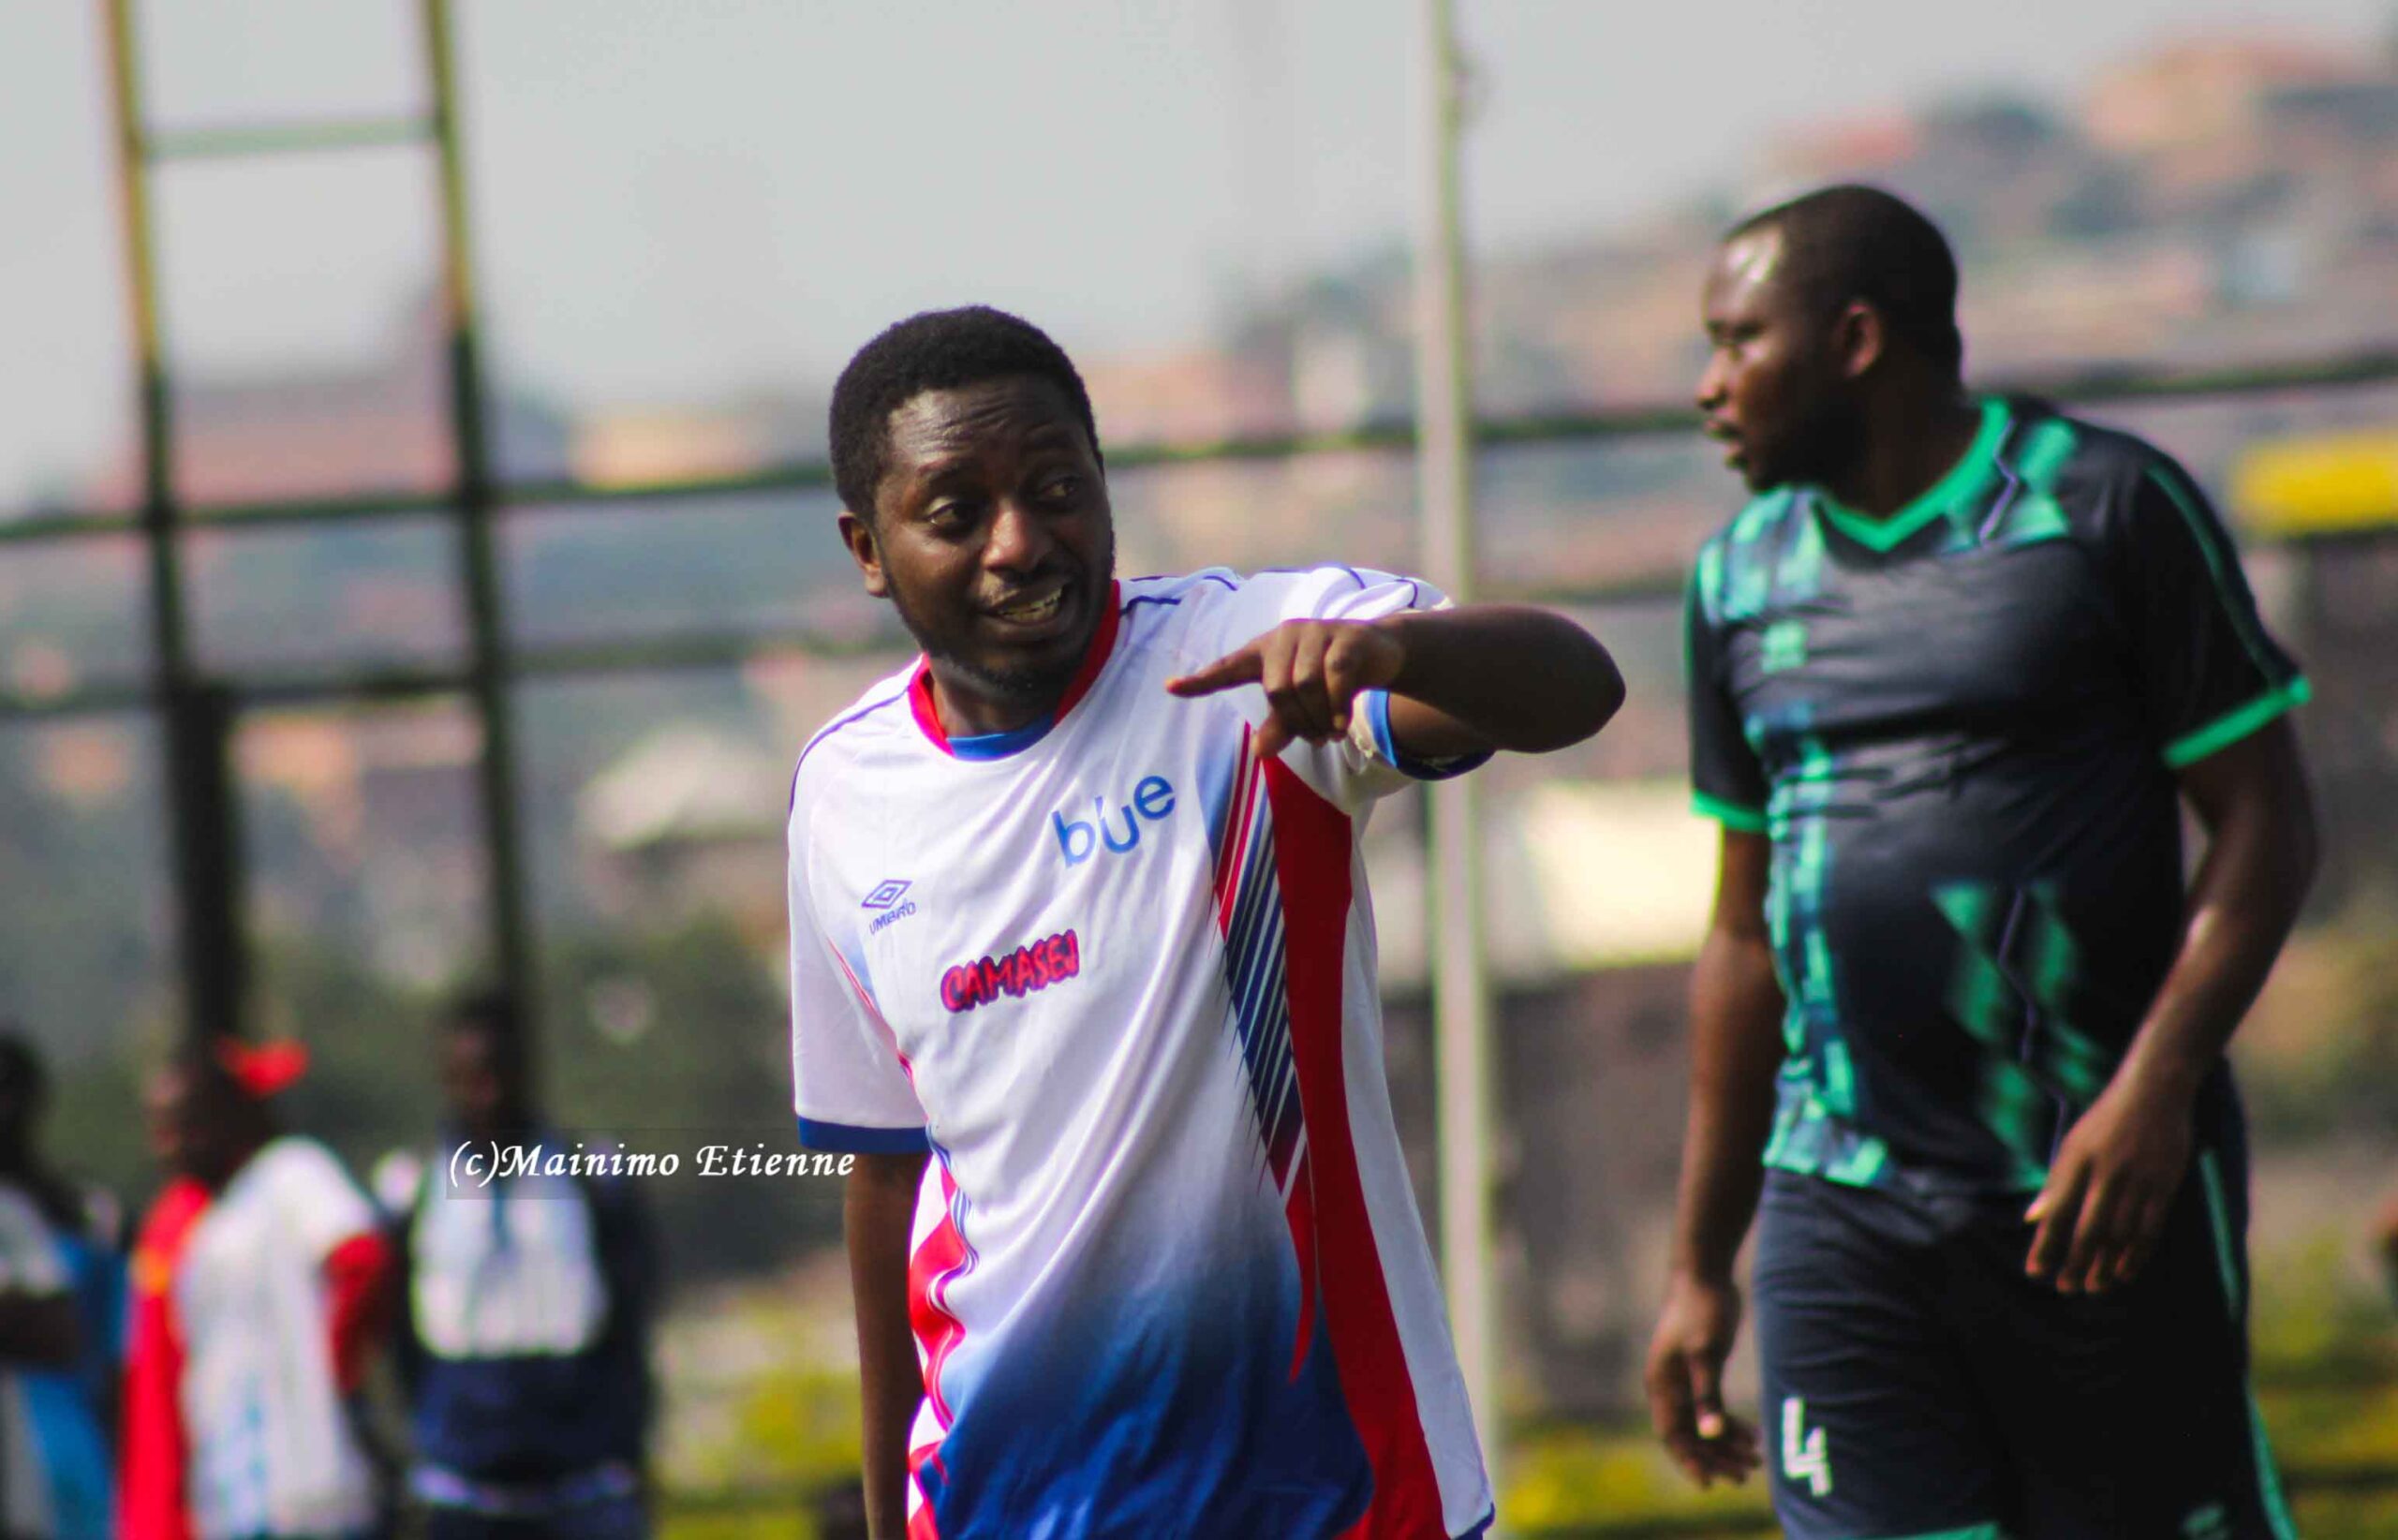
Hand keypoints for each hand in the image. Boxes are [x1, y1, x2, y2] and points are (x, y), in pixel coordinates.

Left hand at [1165, 619, 1404, 760]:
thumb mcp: (1302, 706)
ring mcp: (1315, 633)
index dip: (1200, 680)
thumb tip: (1260, 754)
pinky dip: (1336, 707)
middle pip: (1276, 690)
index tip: (1171, 688)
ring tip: (1330, 733)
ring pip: (1305, 685)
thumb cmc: (1329, 678)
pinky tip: (1340, 725)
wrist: (1378, 652)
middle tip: (1313, 740)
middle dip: (1295, 722)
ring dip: (1317, 719)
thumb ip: (1280, 727)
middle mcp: (1285, 637)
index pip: (1228, 668)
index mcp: (1265, 652)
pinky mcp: (1345, 637)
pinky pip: (1335, 678)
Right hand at [1644, 1271, 1759, 1487]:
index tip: (1710, 1484)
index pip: (1671, 1434)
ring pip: (1704, 1424)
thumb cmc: (1701, 1310)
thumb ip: (1706, 1395)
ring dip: (1727, 1444)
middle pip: (1690, 1434)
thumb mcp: (1705, 1354)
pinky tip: (1755, 1434)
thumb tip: (1710, 1433)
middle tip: (1745, 1475)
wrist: (1704, 1274)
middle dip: (1716, 1458)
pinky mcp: (1702, 1371)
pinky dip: (1732, 1424)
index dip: (1689, 1461)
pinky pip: (1713, 1407)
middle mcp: (1669, 1387)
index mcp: (1661, 1385)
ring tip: (1756, 1460)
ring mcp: (1684, 1380)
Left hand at [2024, 1071, 2196, 1293]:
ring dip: (2106, 1266)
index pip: (2058, 1212)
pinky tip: (2124, 1272)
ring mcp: (2138, 1181)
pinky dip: (2136, 1255)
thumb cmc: (2105, 1122)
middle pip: (2089, 1230)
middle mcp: (2106, 1174)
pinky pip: (2149, 1230)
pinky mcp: (2164, 1186)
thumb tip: (2031, 1218)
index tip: (2035, 1272)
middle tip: (2066, 1288)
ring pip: (2120, 1236)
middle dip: (2076, 1263)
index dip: (2046, 1245)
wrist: (2154, 1093)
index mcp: (2077, 1162)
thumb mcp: (2072, 1145)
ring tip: (2093, 1287)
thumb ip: (2055, 1184)